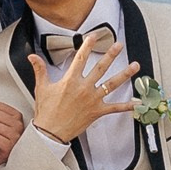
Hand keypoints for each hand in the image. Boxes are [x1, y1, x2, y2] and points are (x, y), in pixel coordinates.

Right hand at [32, 28, 138, 145]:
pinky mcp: (97, 112)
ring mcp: (92, 100)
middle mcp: (84, 88)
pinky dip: (127, 106)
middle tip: (119, 45)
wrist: (50, 132)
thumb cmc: (46, 111)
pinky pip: (115, 108)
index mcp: (70, 81)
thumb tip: (32, 57)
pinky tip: (137, 102)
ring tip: (135, 66)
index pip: (81, 58)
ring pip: (112, 84)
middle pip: (101, 67)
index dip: (87, 45)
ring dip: (125, 74)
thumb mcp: (41, 88)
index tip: (93, 36)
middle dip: (111, 55)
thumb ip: (40, 70)